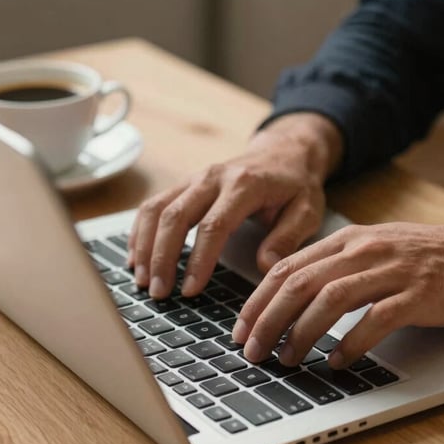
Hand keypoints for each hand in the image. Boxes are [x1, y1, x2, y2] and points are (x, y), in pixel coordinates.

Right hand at [127, 113, 342, 297]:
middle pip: (175, 216)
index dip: (198, 260)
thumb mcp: (307, 210)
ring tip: (142, 280)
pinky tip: (135, 256)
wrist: (285, 151)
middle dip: (162, 257)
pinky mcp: (185, 184)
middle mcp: (213, 177)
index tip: (190, 289)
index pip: (213, 225)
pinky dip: (140, 231)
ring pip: (157, 209)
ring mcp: (195, 179)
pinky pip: (153, 205)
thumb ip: (288, 238)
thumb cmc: (296, 185)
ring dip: (144, 246)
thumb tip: (266, 267)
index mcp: (244, 185)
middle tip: (158, 292)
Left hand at [233, 212, 443, 368]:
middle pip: (300, 283)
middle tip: (252, 351)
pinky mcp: (419, 293)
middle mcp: (365, 250)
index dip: (257, 300)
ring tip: (287, 359)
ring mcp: (393, 270)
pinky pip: (375, 319)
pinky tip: (337, 361)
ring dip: (301, 333)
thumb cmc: (432, 257)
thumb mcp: (378, 248)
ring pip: (330, 299)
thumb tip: (297, 295)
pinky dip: (350, 343)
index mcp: (350, 239)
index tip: (241, 328)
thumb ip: (339, 264)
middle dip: (268, 320)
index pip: (288, 267)